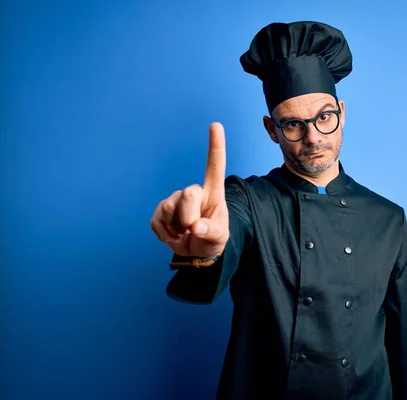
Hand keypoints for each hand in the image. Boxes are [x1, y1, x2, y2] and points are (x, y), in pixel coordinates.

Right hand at [150, 122, 228, 258]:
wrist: (195, 252)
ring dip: (177, 228)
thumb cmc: (212, 239)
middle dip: (189, 218)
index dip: (215, 146)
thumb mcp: (219, 238)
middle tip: (194, 230)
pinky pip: (157, 222)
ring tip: (185, 233)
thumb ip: (212, 232)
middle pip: (187, 195)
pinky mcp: (159, 212)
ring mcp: (174, 200)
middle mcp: (193, 192)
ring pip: (170, 209)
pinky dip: (165, 235)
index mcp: (212, 192)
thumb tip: (197, 227)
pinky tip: (174, 236)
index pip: (214, 167)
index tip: (215, 125)